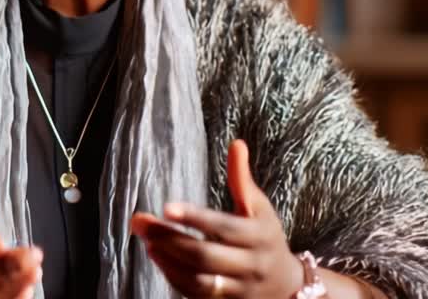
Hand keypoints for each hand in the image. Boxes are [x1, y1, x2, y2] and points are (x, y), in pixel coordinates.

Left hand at [132, 140, 304, 297]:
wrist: (286, 286)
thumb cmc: (266, 238)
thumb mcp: (260, 209)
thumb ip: (243, 180)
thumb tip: (237, 144)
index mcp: (259, 237)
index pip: (224, 228)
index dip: (196, 218)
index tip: (167, 207)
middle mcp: (250, 265)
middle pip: (205, 256)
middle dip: (170, 239)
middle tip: (141, 222)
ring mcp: (237, 289)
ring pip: (199, 280)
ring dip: (168, 261)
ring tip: (146, 241)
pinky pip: (195, 294)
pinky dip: (173, 276)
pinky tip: (157, 257)